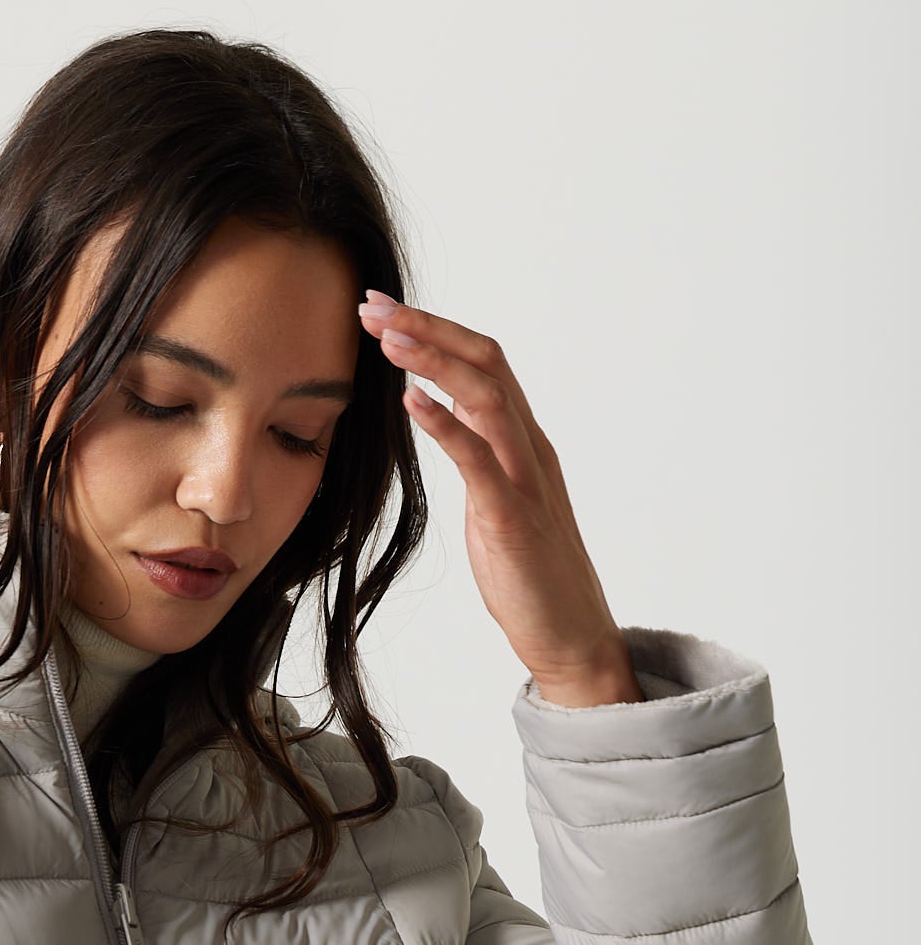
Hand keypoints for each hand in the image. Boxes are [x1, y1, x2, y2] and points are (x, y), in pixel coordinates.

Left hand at [358, 292, 642, 705]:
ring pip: (487, 396)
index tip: (383, 313)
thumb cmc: (530, 576)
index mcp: (524, 443)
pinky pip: (481, 460)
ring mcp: (526, 481)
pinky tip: (410, 400)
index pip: (484, 364)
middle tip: (373, 306)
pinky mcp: (514, 518)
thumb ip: (475, 452)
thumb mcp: (494, 500)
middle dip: (428, 327)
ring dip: (434, 360)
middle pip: (487, 362)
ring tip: (386, 338)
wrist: (572, 638)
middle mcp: (530, 449)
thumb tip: (439, 411)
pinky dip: (446, 424)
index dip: (435, 331)